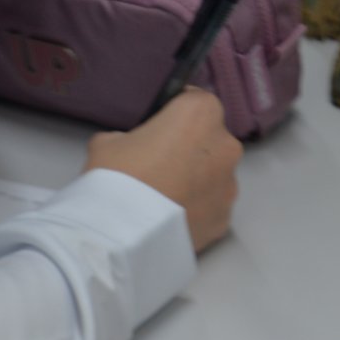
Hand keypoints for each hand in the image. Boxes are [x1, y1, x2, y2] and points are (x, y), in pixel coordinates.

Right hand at [84, 89, 241, 250]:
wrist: (126, 237)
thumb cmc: (119, 177)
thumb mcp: (109, 141)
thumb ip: (131, 137)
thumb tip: (135, 148)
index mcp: (201, 113)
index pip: (195, 102)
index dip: (177, 115)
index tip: (162, 129)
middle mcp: (225, 146)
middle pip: (211, 141)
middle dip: (191, 151)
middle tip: (162, 167)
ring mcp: (229, 186)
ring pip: (215, 177)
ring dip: (197, 183)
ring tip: (168, 199)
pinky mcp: (225, 221)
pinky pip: (212, 209)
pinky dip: (198, 211)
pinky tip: (174, 220)